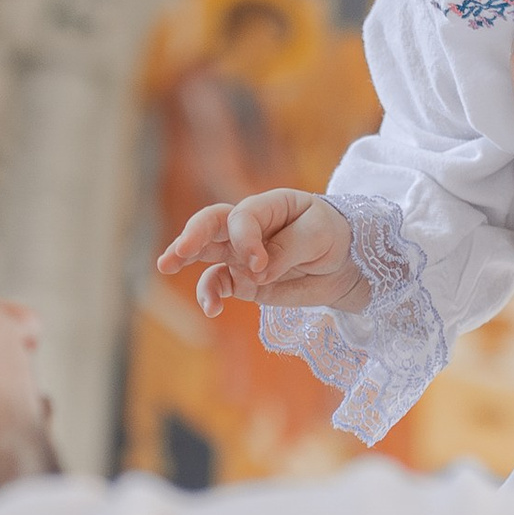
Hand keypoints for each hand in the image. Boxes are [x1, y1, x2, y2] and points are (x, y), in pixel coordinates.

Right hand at [157, 189, 366, 321]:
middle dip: (191, 236)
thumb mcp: (320, 235)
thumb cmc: (335, 235)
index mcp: (267, 206)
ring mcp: (242, 254)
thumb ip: (287, 249)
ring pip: (205, 252)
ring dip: (185, 258)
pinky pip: (219, 284)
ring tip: (165, 267)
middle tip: (175, 253)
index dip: (245, 240)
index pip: (242, 218)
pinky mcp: (244, 280)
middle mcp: (248, 227)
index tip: (262, 264)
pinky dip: (211, 294)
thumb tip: (256, 272)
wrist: (348, 263)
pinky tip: (212, 308)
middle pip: (210, 224)